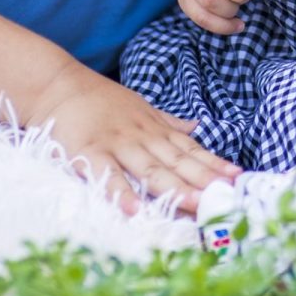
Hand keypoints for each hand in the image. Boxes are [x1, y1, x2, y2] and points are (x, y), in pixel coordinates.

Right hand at [33, 60, 238, 215]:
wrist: (58, 85)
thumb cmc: (100, 100)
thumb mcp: (141, 107)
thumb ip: (169, 121)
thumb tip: (197, 126)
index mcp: (155, 129)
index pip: (190, 149)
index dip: (213, 163)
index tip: (237, 176)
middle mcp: (142, 136)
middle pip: (178, 162)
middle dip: (203, 180)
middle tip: (226, 196)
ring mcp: (117, 144)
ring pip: (151, 169)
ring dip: (174, 188)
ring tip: (195, 204)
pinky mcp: (89, 152)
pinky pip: (108, 175)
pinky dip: (122, 192)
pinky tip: (135, 210)